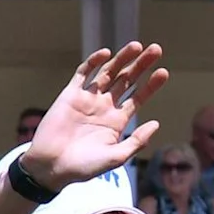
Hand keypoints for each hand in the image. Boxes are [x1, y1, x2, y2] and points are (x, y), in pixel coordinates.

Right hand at [22, 43, 170, 190]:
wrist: (50, 167)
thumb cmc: (83, 167)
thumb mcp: (116, 158)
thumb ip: (136, 141)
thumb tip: (155, 123)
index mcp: (117, 121)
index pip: (139, 97)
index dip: (151, 85)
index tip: (163, 72)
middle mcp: (104, 107)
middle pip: (127, 80)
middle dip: (141, 65)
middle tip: (156, 50)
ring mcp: (87, 99)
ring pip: (108, 73)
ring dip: (122, 59)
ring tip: (136, 46)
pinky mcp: (69, 95)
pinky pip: (82, 74)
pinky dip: (93, 62)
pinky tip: (106, 53)